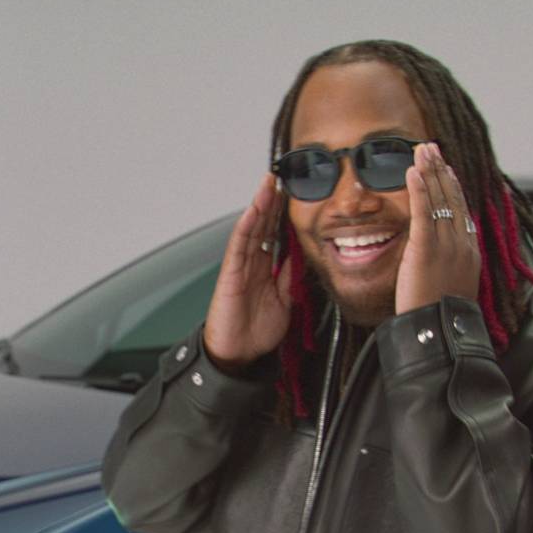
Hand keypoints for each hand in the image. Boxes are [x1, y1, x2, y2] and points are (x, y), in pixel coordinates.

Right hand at [204, 175, 293, 370]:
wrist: (239, 354)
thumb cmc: (256, 331)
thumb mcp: (285, 300)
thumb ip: (291, 277)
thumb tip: (303, 257)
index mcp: (264, 268)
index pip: (274, 234)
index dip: (282, 213)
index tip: (292, 194)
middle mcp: (251, 264)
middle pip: (262, 225)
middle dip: (271, 202)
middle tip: (280, 178)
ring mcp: (239, 268)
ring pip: (250, 230)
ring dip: (259, 206)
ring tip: (267, 185)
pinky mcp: (230, 276)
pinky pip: (237, 248)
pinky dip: (244, 229)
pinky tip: (251, 212)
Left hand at [394, 142, 482, 314]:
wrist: (440, 333)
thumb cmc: (441, 317)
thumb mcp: (452, 286)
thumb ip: (449, 266)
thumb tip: (441, 259)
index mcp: (469, 252)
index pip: (462, 210)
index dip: (453, 186)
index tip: (446, 168)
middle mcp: (462, 243)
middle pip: (453, 198)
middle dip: (441, 170)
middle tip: (431, 148)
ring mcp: (446, 245)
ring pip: (439, 200)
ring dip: (430, 171)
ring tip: (422, 150)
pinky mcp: (427, 249)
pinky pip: (423, 213)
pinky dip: (419, 190)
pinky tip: (413, 171)